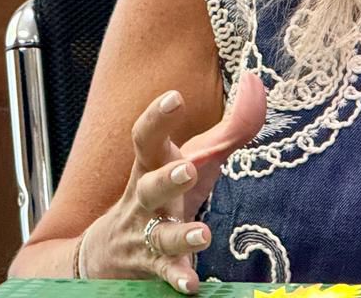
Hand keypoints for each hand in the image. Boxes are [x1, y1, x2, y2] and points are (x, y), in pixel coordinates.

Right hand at [79, 73, 267, 292]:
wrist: (104, 254)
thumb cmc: (163, 194)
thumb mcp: (192, 158)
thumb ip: (229, 127)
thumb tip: (256, 83)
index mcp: (151, 166)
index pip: (147, 137)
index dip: (157, 116)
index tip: (174, 96)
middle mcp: (144, 199)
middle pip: (149, 186)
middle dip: (167, 178)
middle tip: (188, 169)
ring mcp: (145, 234)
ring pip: (159, 235)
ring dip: (181, 235)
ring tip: (204, 234)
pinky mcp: (151, 267)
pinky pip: (164, 273)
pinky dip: (177, 279)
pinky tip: (192, 285)